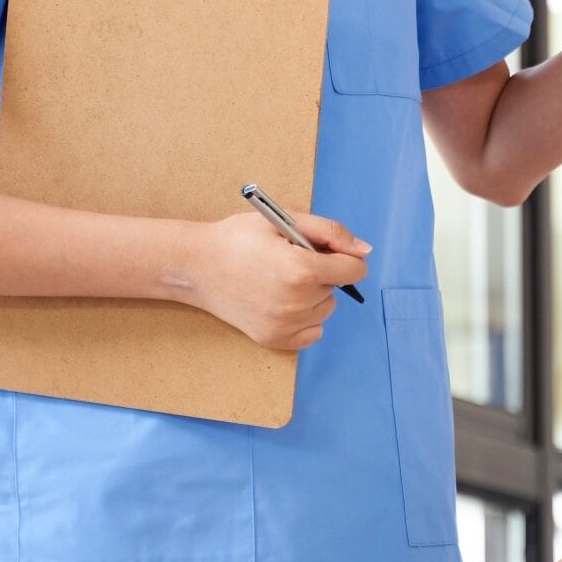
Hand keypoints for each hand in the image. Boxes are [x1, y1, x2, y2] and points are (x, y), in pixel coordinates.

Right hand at [183, 209, 369, 350]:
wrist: (197, 266)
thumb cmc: (239, 238)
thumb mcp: (285, 221)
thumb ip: (330, 232)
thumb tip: (364, 251)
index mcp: (302, 270)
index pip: (354, 270)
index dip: (342, 257)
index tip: (324, 252)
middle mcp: (297, 303)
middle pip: (336, 289)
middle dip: (320, 273)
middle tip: (286, 261)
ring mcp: (285, 326)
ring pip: (325, 309)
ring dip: (313, 296)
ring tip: (280, 280)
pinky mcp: (273, 340)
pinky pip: (312, 332)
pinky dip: (304, 318)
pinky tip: (280, 301)